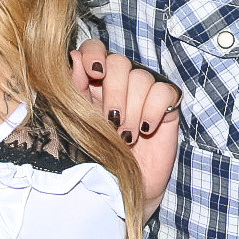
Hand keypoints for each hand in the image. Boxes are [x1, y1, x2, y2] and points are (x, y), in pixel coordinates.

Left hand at [71, 41, 180, 214]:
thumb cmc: (95, 158)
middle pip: (119, 62)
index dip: (94, 55)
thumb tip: (72, 58)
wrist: (119, 188)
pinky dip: (153, 110)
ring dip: (132, 109)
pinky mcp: (165, 108)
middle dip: (113, 93)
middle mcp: (119, 85)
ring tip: (126, 136)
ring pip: (141, 77)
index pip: (94, 49)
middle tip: (111, 122)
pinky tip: (146, 130)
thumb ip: (74, 90)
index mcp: (92, 84)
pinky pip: (164, 91)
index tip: (93, 75)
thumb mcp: (77, 123)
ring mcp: (144, 95)